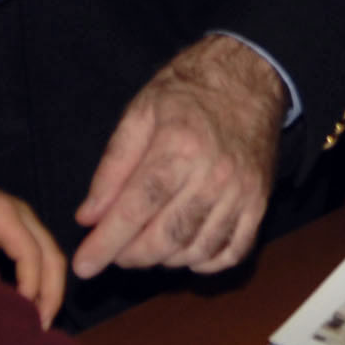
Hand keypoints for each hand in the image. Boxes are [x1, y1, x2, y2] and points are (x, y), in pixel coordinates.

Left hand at [0, 180, 67, 326]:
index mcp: (4, 215)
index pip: (30, 254)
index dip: (31, 286)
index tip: (22, 313)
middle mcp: (23, 214)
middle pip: (52, 255)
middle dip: (51, 293)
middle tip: (41, 325)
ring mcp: (25, 218)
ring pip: (51, 255)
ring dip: (49, 288)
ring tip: (40, 318)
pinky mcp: (22, 226)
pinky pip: (41, 253)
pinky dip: (42, 278)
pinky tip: (32, 301)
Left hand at [70, 37, 284, 277]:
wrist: (250, 78)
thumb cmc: (189, 92)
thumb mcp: (140, 113)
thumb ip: (112, 167)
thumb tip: (89, 217)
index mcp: (178, 147)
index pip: (135, 209)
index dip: (106, 243)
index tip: (83, 267)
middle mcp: (213, 175)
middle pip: (166, 238)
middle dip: (131, 256)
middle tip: (113, 252)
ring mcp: (241, 193)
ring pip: (196, 250)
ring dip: (164, 260)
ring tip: (145, 247)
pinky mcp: (260, 203)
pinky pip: (233, 251)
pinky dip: (205, 263)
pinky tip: (184, 252)